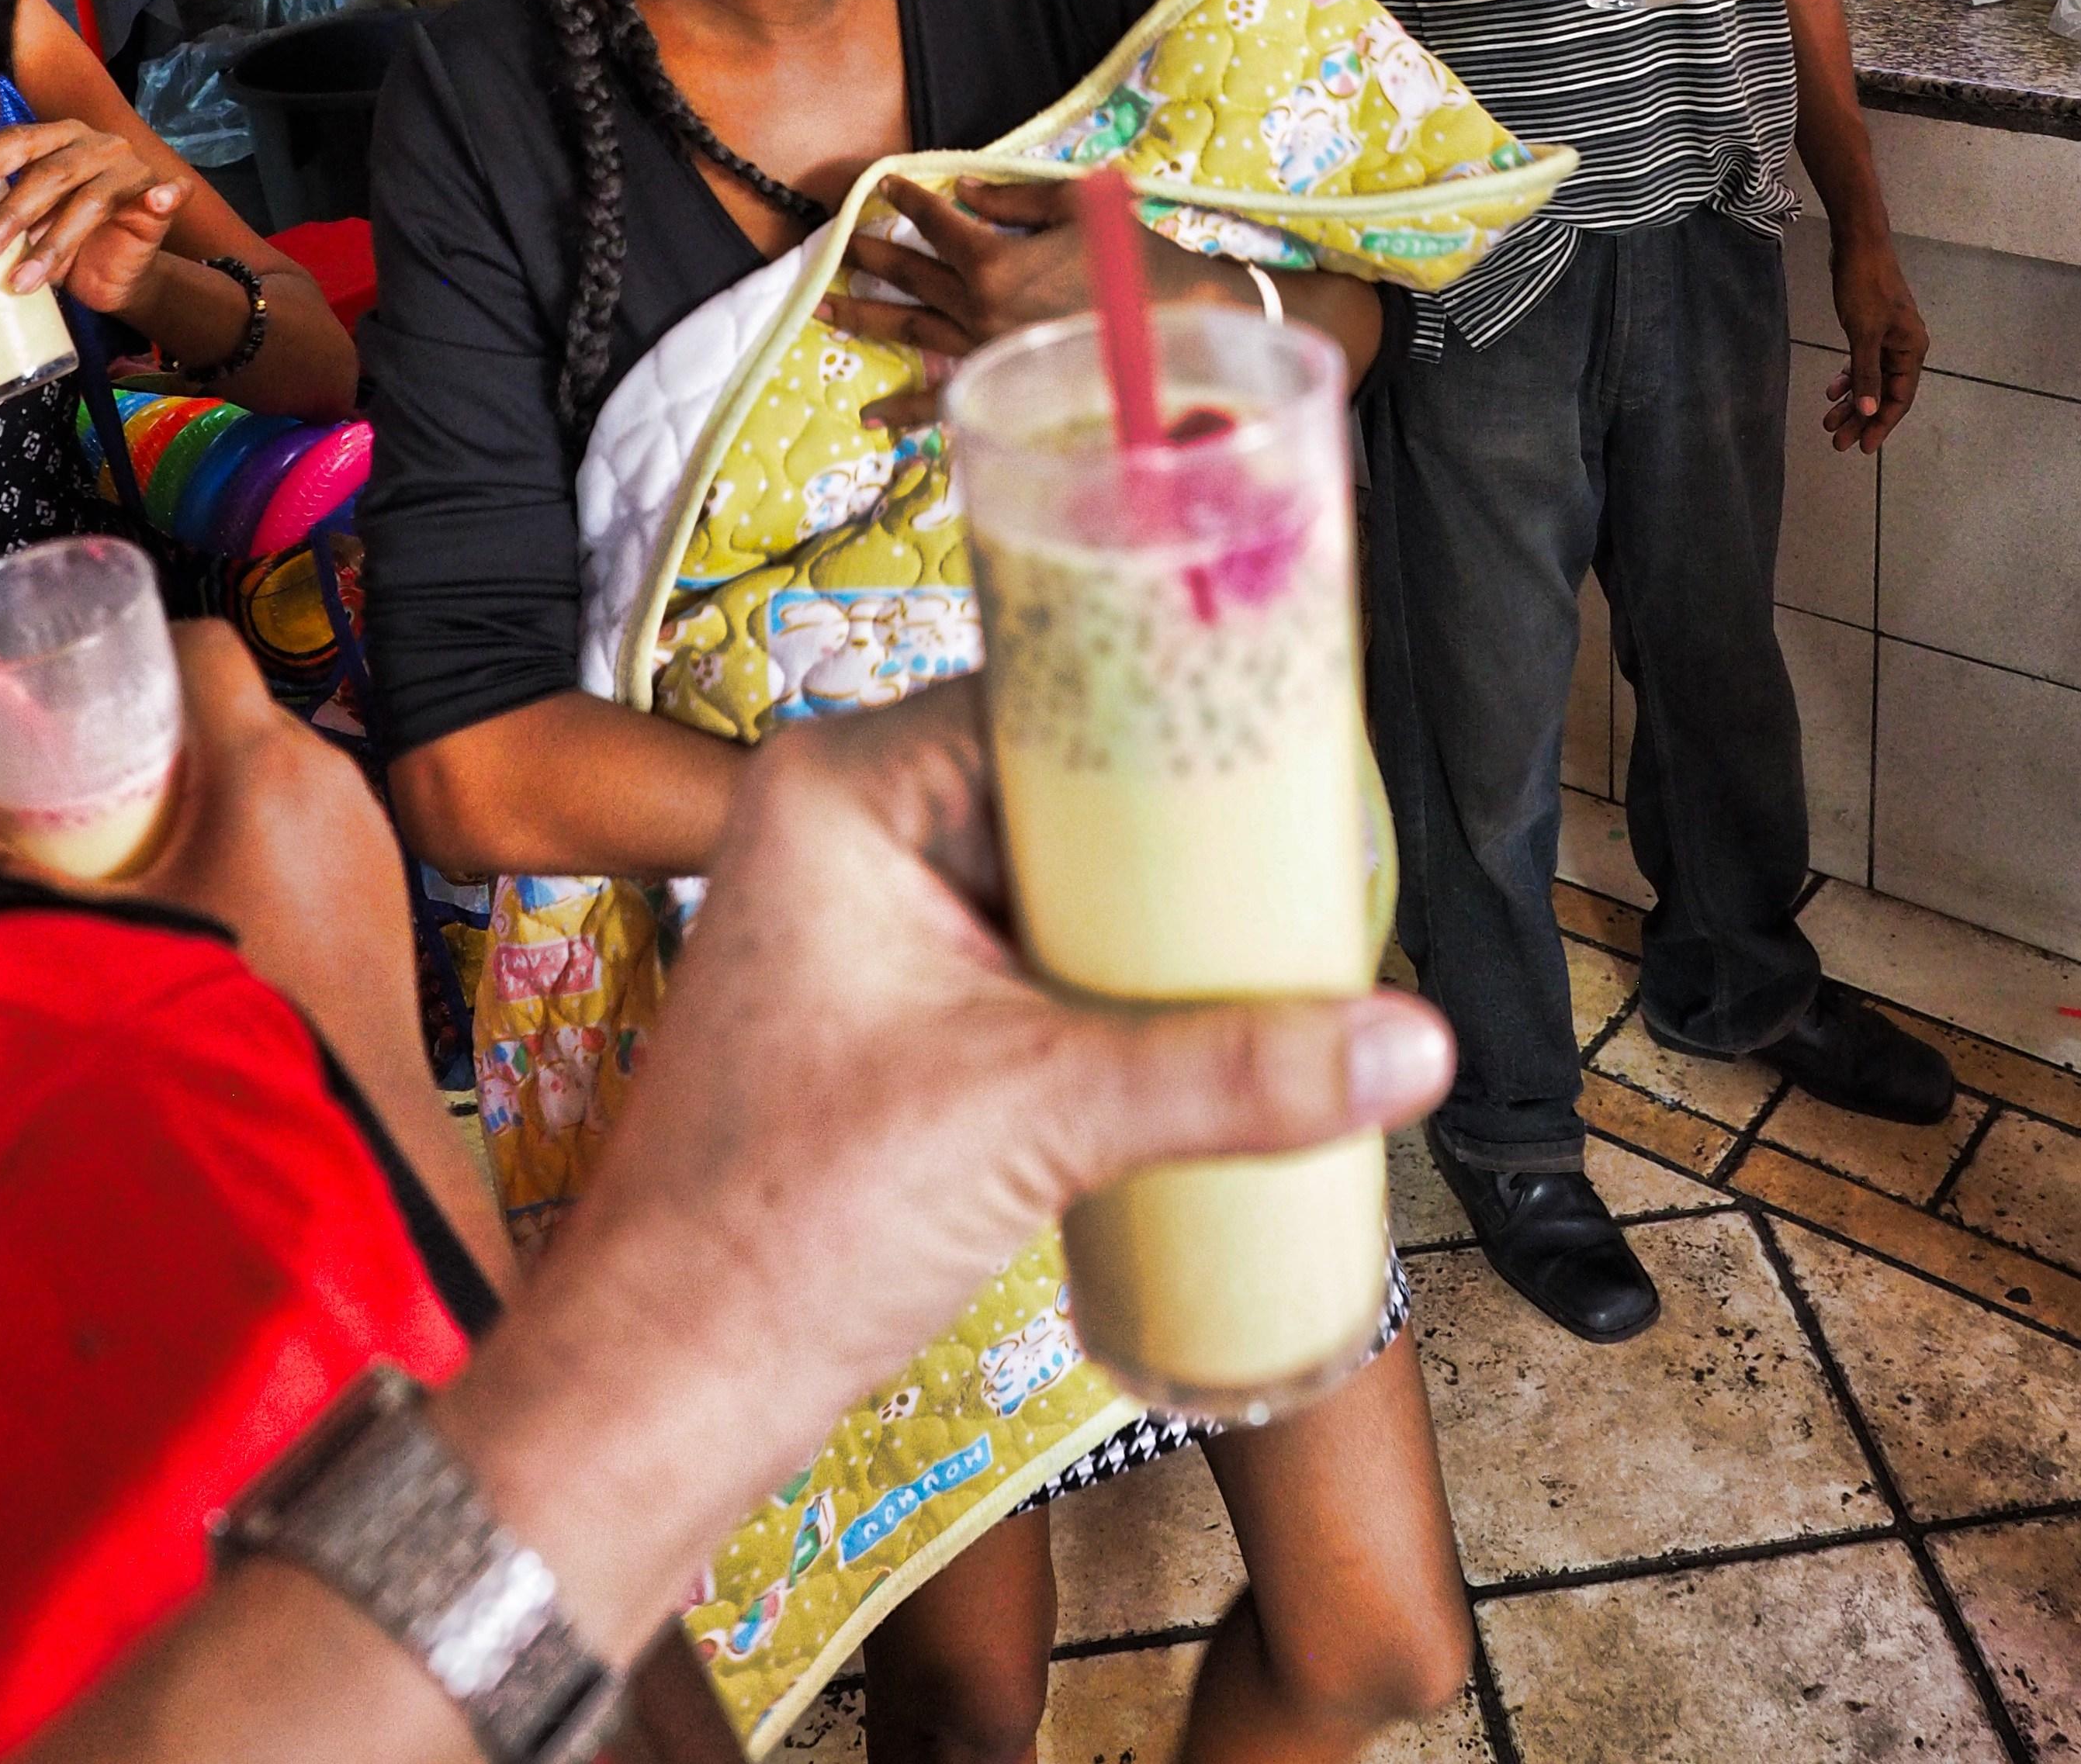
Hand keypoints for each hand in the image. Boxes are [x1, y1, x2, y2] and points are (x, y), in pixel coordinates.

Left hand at [0, 115, 180, 310]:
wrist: (109, 278)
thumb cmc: (59, 246)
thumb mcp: (23, 228)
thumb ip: (0, 213)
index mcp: (57, 139)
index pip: (18, 141)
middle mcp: (96, 145)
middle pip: (50, 172)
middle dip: (10, 214)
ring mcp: (132, 169)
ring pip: (91, 199)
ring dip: (55, 243)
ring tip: (23, 279)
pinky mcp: (159, 198)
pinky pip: (164, 195)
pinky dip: (164, 195)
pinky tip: (160, 200)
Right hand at [0, 624, 415, 1038]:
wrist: (346, 1074)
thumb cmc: (235, 992)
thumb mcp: (119, 928)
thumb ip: (29, 879)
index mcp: (261, 764)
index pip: (214, 648)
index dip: (161, 649)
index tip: (116, 686)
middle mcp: (324, 767)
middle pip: (244, 706)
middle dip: (183, 729)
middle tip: (127, 777)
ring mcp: (364, 807)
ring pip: (285, 755)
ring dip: (231, 775)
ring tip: (176, 834)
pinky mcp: (385, 850)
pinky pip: (322, 803)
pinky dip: (278, 816)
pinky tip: (241, 874)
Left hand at [445, 688, 1457, 1653]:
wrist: (673, 1385)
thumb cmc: (779, 1230)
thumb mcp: (1037, 1117)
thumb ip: (1228, 1074)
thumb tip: (1407, 1041)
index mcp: (840, 787)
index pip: (1042, 695)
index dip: (1166, 718)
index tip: (1284, 740)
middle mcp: (844, 824)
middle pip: (1057, 782)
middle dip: (1177, 829)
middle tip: (1307, 847)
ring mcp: (863, 914)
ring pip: (1051, 871)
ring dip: (1149, 910)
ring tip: (1276, 927)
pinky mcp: (890, 1000)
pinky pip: (1029, 943)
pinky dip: (1109, 970)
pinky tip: (1200, 1002)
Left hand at [825, 173, 1216, 427]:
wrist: (1177, 321)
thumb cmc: (1132, 257)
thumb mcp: (1076, 205)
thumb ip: (1013, 198)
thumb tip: (966, 190)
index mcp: (994, 261)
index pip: (936, 223)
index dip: (908, 199)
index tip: (883, 184)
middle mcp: (979, 307)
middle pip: (910, 275)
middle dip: (870, 255)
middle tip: (834, 243)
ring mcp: (986, 349)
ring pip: (911, 329)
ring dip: (864, 316)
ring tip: (824, 307)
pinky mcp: (1002, 380)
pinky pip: (945, 397)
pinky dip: (907, 409)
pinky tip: (873, 416)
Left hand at [1820, 230, 1925, 453]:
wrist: (1858, 244)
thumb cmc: (1864, 287)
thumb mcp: (1863, 334)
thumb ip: (1866, 375)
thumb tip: (1868, 412)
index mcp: (1912, 350)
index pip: (1899, 399)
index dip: (1880, 424)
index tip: (1862, 448)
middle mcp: (1906, 347)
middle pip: (1883, 392)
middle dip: (1860, 418)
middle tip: (1836, 440)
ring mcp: (1889, 337)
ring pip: (1871, 378)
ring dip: (1851, 400)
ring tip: (1829, 421)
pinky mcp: (1873, 327)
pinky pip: (1863, 361)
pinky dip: (1849, 376)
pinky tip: (1832, 389)